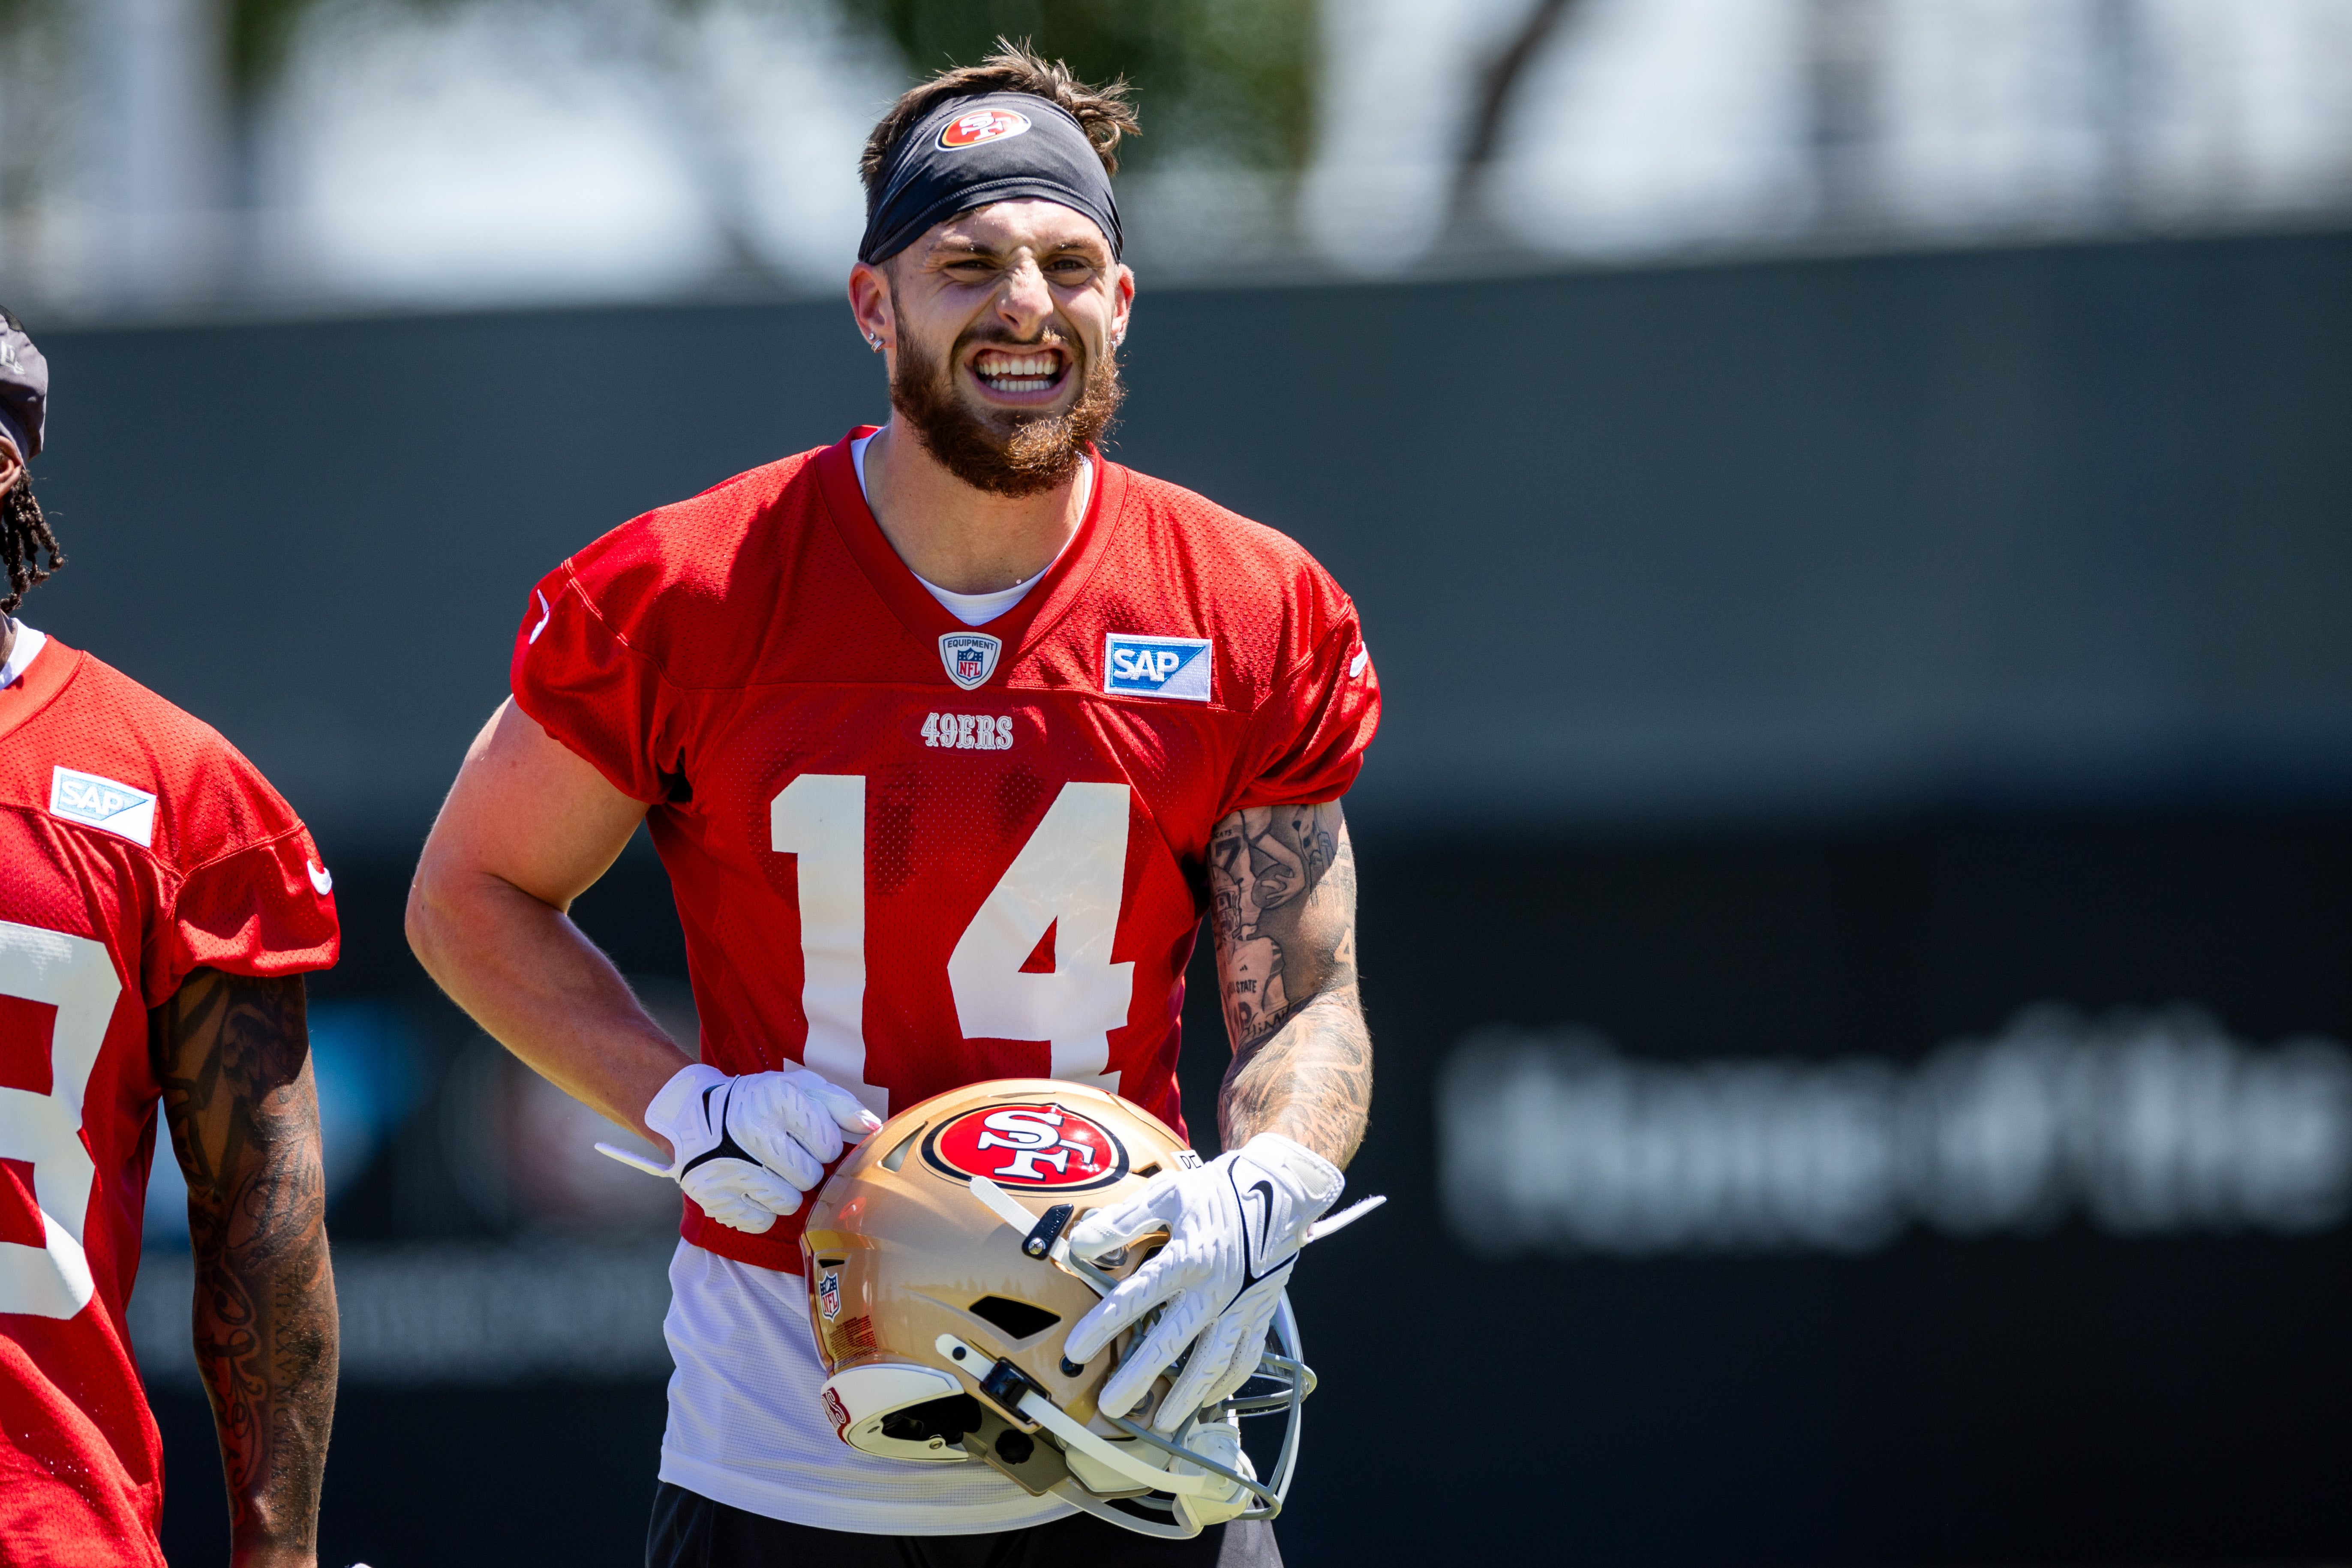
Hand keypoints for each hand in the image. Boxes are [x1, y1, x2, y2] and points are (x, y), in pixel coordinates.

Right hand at [637, 1063, 881, 1232]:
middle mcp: (751, 1132)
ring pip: (788, 1202)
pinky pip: (760, 1221)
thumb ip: (840, 1104)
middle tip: (783, 1154)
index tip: (804, 1136)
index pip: (828, 1145)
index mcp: (777, 1100)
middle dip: (803, 1168)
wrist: (693, 1114)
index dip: (821, 1144)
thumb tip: (874, 1127)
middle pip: (809, 1177)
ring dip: (784, 1191)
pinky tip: (749, 1187)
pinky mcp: (714, 1196)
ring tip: (766, 1170)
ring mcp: (730, 1167)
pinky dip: (760, 1210)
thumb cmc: (758, 1102)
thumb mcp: (798, 1087)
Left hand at [1061, 1134, 1340, 1430]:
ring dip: (1186, 1396)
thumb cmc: (1220, 1189)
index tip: (1075, 1351)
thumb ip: (1124, 1221)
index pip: (1135, 1299)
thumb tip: (1081, 1243)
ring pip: (1212, 1363)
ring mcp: (1240, 1306)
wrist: (1281, 1189)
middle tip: (1111, 1406)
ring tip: (1162, 1423)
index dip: (1103, 1326)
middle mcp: (1213, 1289)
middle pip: (1170, 1343)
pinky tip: (1210, 1398)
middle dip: (1138, 1378)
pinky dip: (1228, 1383)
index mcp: (1187, 1257)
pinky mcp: (1260, 1313)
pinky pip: (1245, 1358)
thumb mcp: (1168, 1193)